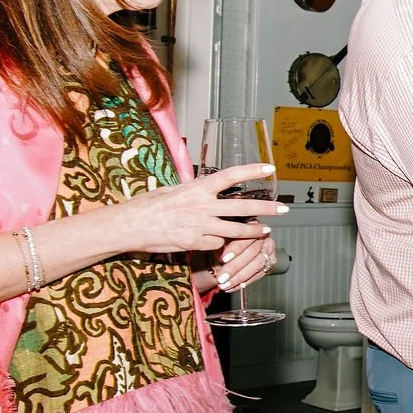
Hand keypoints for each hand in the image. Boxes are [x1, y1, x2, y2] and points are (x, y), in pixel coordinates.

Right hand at [114, 163, 280, 252]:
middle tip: (284, 209)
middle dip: (266, 209)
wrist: (129, 226)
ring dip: (253, 231)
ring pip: (236, 230)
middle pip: (243, 207)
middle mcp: (202, 206)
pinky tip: (220, 243)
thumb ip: (193, 191)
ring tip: (265, 231)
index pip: (231, 176)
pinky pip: (216, 243)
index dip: (252, 171)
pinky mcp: (195, 243)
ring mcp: (200, 226)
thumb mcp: (172, 190)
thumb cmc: (147, 205)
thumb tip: (205, 187)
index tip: (270, 169)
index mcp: (197, 188)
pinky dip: (220, 243)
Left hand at [199, 234, 275, 293]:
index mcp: (250, 223)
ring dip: (239, 277)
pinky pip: (261, 273)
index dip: (236, 248)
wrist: (224, 250)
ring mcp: (268, 248)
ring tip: (225, 285)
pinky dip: (246, 281)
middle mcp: (263, 234)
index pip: (247, 235)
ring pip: (258, 264)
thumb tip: (211, 243)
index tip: (223, 259)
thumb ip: (217, 238)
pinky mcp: (271, 261)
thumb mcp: (216, 236)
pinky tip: (234, 286)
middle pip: (253, 251)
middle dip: (235, 267)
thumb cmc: (220, 239)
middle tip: (221, 278)